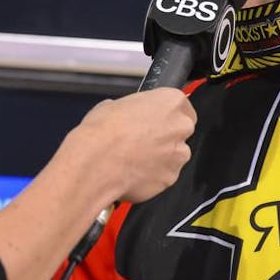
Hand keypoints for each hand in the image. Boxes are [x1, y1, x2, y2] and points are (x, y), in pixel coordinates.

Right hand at [69, 88, 196, 202]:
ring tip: (134, 160)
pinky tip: (132, 173)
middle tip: (142, 141)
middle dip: (165, 138)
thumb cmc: (104, 131)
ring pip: (174, 157)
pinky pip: (164, 177)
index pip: (182, 107)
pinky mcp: (170, 178)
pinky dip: (152, 177)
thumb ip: (132, 111)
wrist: (97, 161)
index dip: (167, 116)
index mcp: (171, 101)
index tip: (156, 121)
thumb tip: (126, 116)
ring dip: (160, 159)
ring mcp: (178, 155)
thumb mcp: (112, 105)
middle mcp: (181, 127)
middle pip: (181, 132)